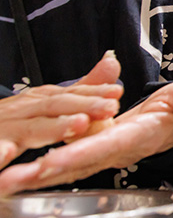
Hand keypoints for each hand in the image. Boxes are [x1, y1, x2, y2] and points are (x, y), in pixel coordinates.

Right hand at [0, 52, 122, 169]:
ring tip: (79, 124)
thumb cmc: (8, 124)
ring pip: (30, 128)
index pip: (70, 93)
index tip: (118, 92)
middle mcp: (21, 111)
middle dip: (83, 105)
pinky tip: (8, 155)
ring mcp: (4, 128)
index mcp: (37, 102)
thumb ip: (81, 89)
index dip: (95, 91)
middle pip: (54, 106)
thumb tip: (112, 62)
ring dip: (54, 127)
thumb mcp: (45, 105)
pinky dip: (1, 153)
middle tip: (109, 107)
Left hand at [0, 79, 172, 194]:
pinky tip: (13, 172)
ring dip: (30, 177)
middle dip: (40, 175)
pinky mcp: (90, 149)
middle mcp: (115, 150)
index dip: (78, 153)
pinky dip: (35, 169)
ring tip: (2, 183)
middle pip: (74, 164)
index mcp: (137, 136)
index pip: (104, 146)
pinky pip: (61, 160)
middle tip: (9, 182)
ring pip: (62, 166)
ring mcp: (100, 152)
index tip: (51, 161)